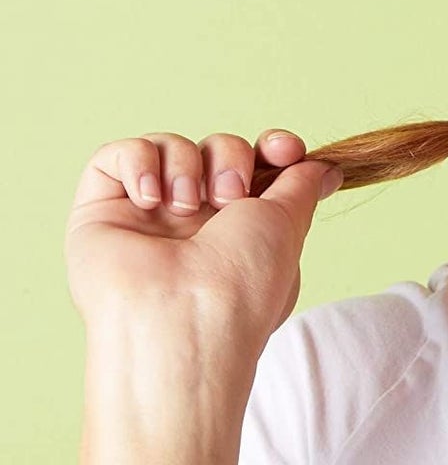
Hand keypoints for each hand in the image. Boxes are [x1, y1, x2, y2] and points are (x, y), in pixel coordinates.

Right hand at [64, 129, 344, 356]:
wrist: (183, 319)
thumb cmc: (243, 282)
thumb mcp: (289, 224)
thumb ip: (302, 186)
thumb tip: (328, 169)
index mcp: (238, 225)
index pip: (254, 162)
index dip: (271, 145)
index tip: (285, 149)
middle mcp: (192, 219)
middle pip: (217, 147)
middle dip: (231, 158)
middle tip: (229, 198)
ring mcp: (146, 216)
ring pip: (170, 146)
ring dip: (187, 164)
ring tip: (185, 207)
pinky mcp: (100, 212)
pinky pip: (116, 154)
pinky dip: (138, 162)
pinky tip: (150, 198)